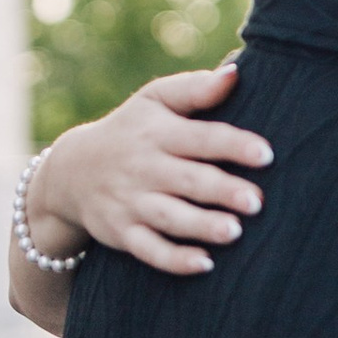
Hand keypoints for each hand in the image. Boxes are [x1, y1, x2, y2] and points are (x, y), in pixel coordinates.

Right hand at [30, 66, 272, 279]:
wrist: (71, 171)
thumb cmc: (132, 130)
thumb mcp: (154, 100)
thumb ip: (195, 89)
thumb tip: (236, 73)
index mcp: (159, 133)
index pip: (201, 138)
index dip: (233, 145)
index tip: (266, 154)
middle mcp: (145, 168)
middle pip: (188, 180)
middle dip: (222, 190)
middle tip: (256, 201)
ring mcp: (132, 202)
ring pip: (170, 217)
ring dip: (202, 225)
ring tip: (234, 232)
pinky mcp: (123, 233)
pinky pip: (149, 250)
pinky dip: (174, 260)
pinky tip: (205, 264)